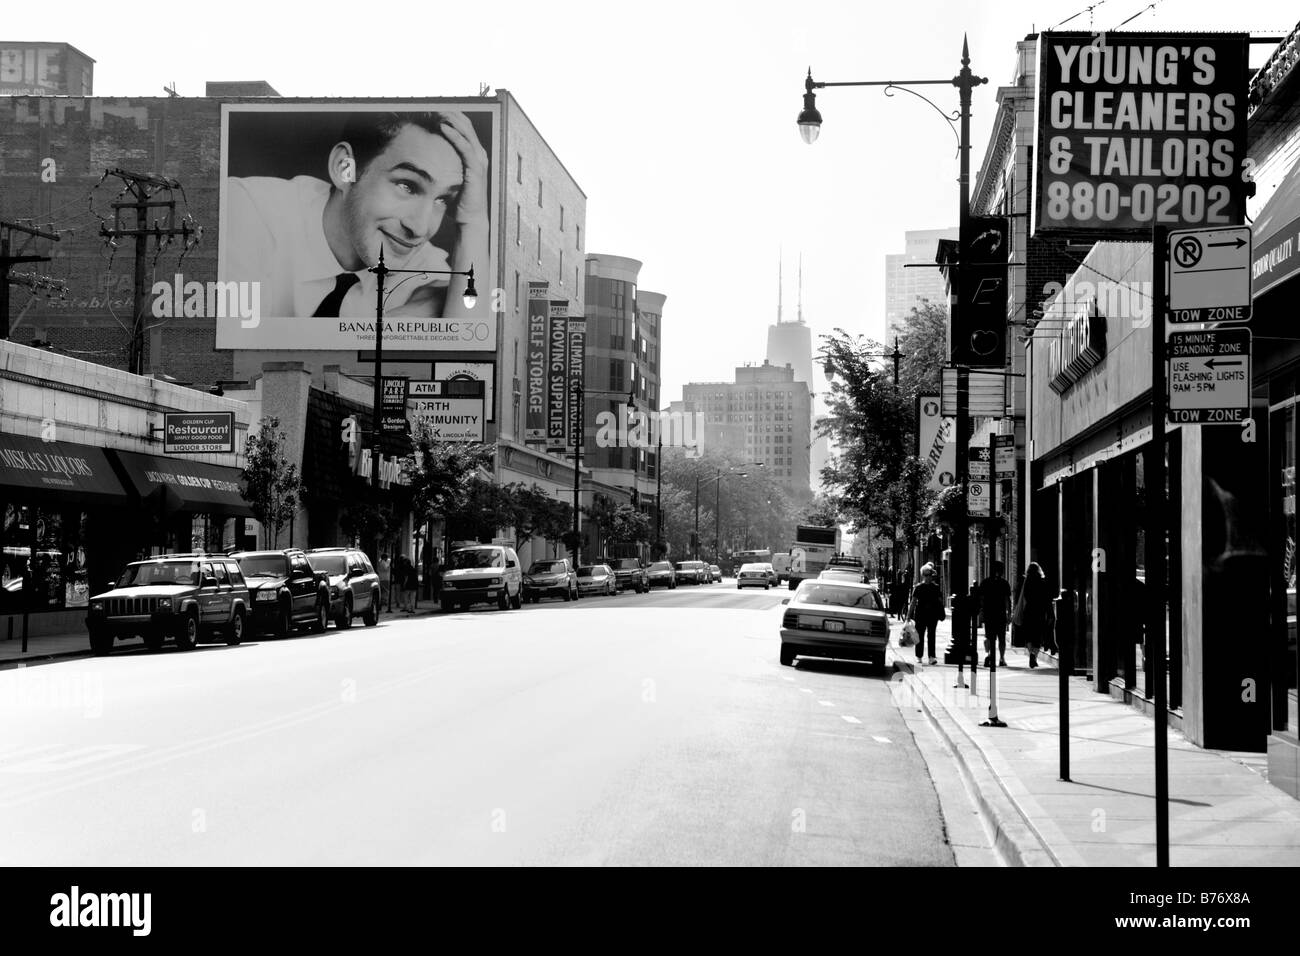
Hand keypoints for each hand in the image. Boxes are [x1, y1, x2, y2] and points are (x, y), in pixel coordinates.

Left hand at [435, 111, 488, 228]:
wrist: (471, 219)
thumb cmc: (460, 201)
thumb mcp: (451, 178)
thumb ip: (444, 167)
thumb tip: (425, 161)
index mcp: (474, 154)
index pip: (464, 128)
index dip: (451, 116)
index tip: (434, 108)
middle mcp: (479, 154)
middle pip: (466, 125)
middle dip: (450, 112)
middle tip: (433, 104)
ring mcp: (479, 161)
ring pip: (467, 132)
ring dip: (452, 119)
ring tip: (437, 110)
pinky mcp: (476, 169)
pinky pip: (465, 147)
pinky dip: (455, 135)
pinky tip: (443, 127)